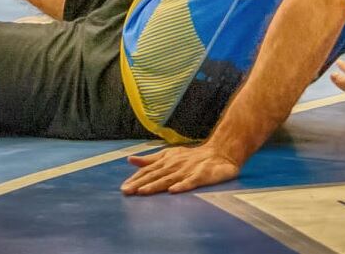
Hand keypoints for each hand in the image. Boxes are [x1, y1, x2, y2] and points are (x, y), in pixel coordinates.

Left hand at [121, 144, 240, 195]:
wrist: (220, 153)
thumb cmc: (192, 157)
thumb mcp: (169, 155)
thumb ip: (150, 159)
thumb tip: (130, 159)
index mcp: (167, 160)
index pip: (149, 170)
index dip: (136, 178)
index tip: (124, 187)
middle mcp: (175, 165)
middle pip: (156, 175)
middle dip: (141, 183)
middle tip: (127, 192)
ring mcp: (188, 170)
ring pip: (170, 179)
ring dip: (156, 185)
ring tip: (143, 192)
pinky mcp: (201, 175)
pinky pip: (191, 181)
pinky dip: (182, 185)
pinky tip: (173, 190)